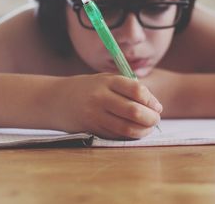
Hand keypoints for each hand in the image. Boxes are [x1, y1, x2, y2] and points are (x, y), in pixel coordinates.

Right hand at [47, 73, 162, 138]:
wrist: (58, 100)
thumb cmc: (89, 88)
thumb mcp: (106, 80)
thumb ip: (129, 88)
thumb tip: (155, 105)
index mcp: (107, 81)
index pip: (136, 90)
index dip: (151, 100)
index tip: (157, 106)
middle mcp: (100, 98)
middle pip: (134, 111)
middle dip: (151, 118)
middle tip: (156, 119)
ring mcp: (95, 115)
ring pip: (127, 128)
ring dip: (144, 130)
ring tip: (148, 127)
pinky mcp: (93, 130)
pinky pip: (117, 135)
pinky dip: (130, 135)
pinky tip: (135, 131)